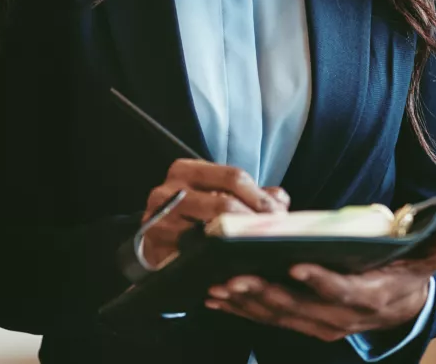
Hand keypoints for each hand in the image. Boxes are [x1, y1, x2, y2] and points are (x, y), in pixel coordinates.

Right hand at [139, 159, 287, 267]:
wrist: (155, 239)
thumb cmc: (192, 213)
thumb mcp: (217, 192)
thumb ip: (250, 194)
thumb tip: (279, 199)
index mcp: (186, 171)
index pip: (233, 177)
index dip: (260, 198)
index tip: (279, 216)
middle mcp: (168, 191)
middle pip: (223, 204)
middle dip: (255, 221)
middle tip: (275, 236)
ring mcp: (160, 221)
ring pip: (211, 233)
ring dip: (241, 243)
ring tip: (260, 249)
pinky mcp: (157, 249)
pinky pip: (196, 256)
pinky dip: (219, 260)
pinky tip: (236, 264)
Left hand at [204, 216, 435, 340]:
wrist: (398, 308)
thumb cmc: (406, 273)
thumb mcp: (427, 256)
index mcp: (368, 296)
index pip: (341, 291)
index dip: (319, 280)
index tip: (295, 266)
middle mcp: (340, 316)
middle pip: (299, 307)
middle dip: (265, 293)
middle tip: (234, 277)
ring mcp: (318, 323)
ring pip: (278, 315)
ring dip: (246, 302)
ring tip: (217, 286)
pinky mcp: (301, 322)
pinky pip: (268, 318)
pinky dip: (242, 308)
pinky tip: (216, 296)